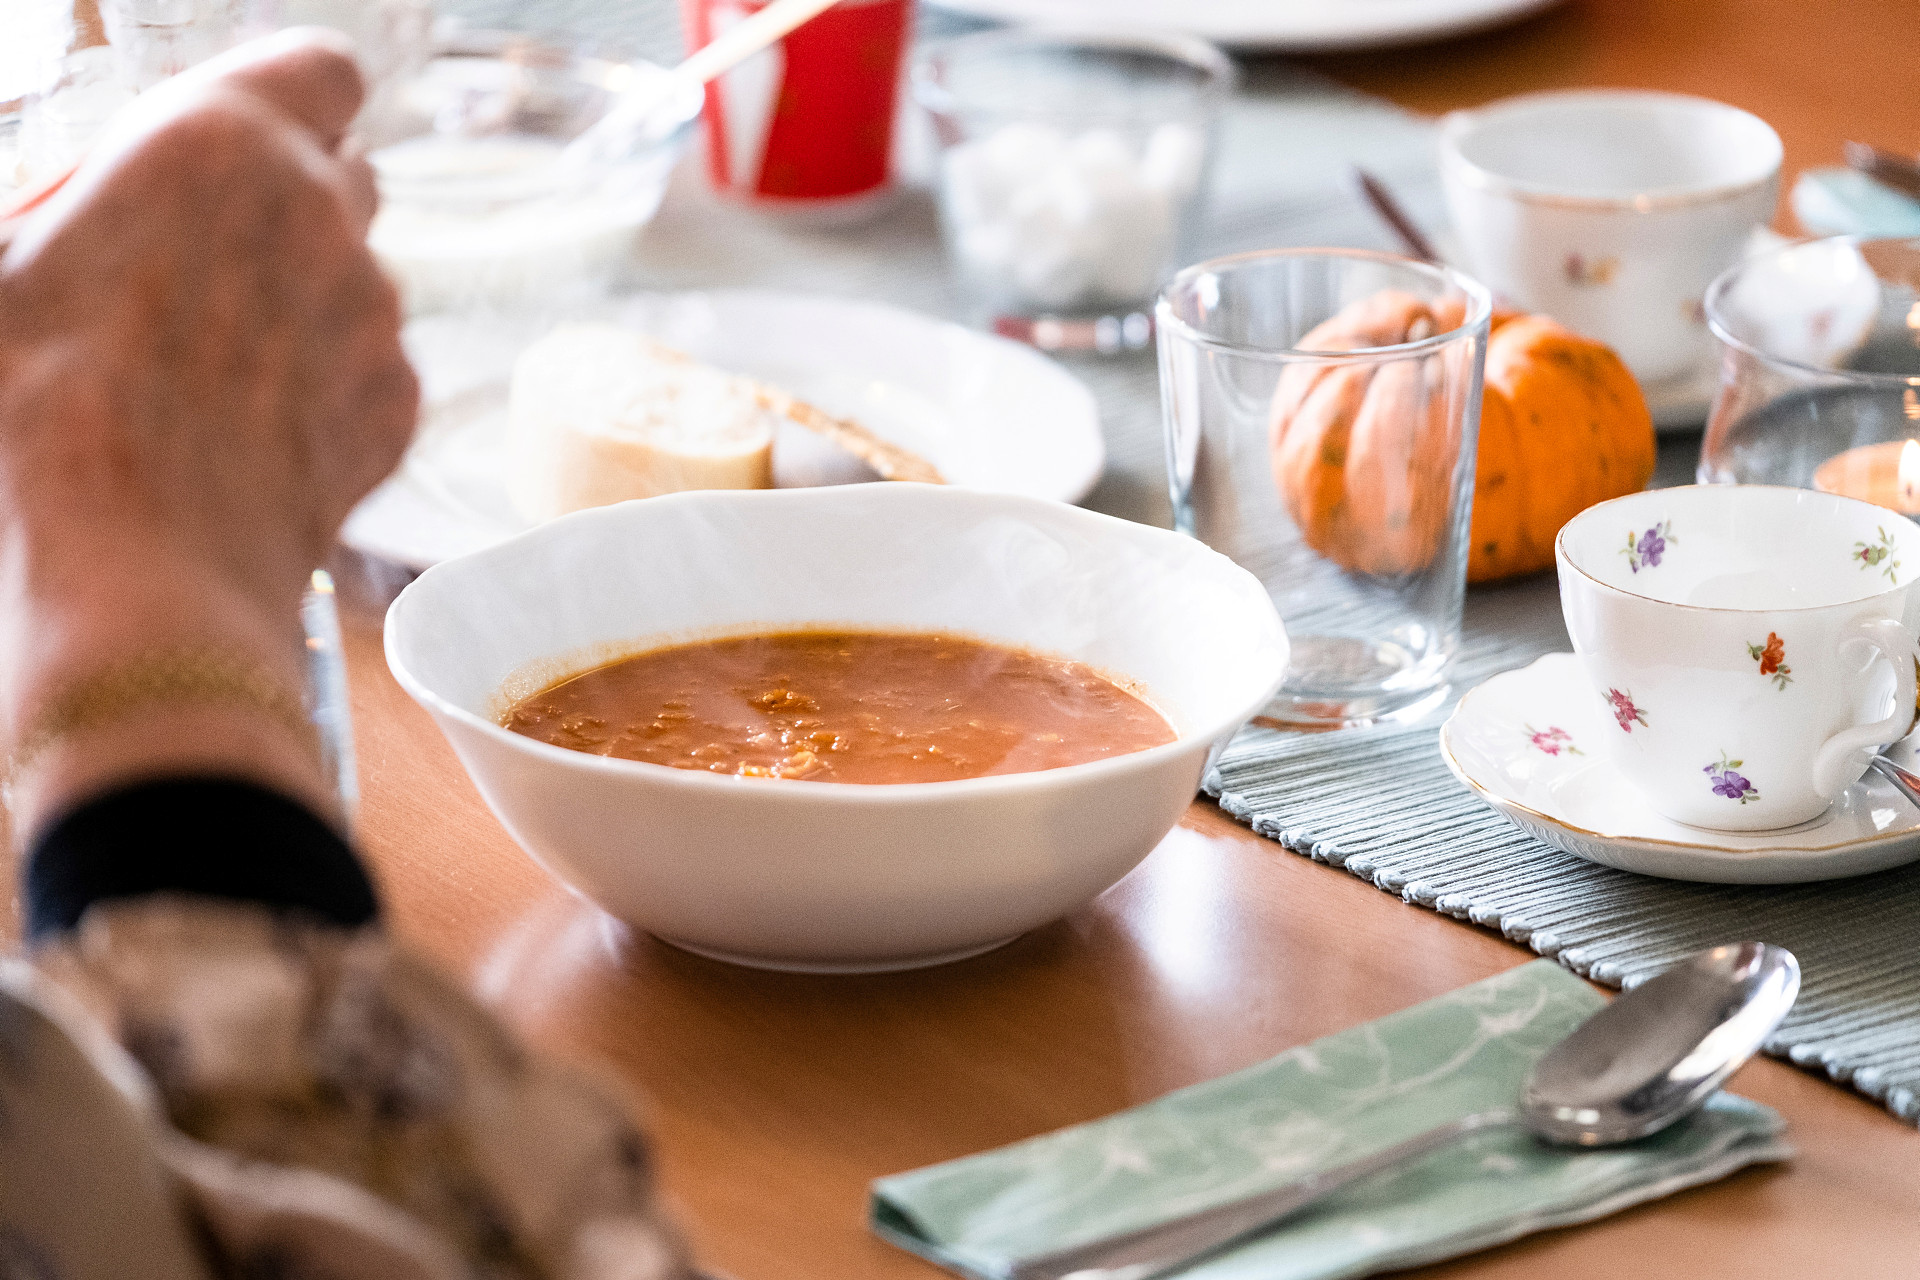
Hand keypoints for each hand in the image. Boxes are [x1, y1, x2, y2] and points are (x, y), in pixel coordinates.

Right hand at [0, 30, 418, 832]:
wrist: (132, 565)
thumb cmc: (36, 410)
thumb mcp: (6, 277)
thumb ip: (56, 221)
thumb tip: (57, 232)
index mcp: (222, 142)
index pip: (322, 72)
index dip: (296, 101)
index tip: (260, 137)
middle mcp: (326, 215)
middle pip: (346, 177)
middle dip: (297, 206)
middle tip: (215, 268)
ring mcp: (376, 316)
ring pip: (362, 281)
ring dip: (311, 304)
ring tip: (220, 369)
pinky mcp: (400, 406)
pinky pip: (375, 374)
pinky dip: (334, 390)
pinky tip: (259, 429)